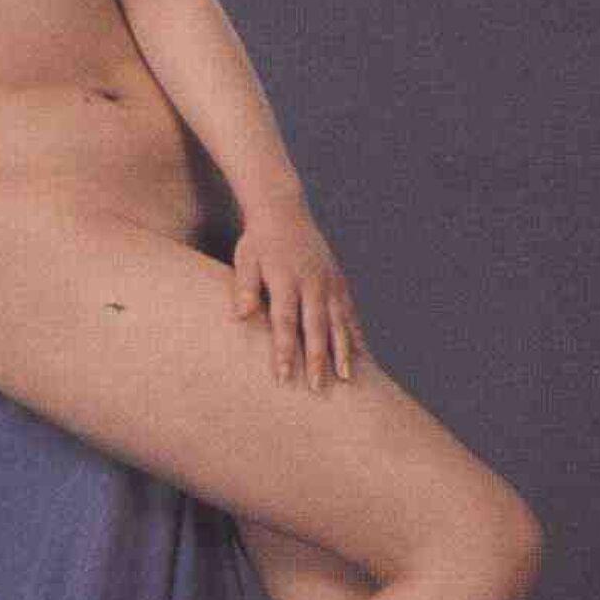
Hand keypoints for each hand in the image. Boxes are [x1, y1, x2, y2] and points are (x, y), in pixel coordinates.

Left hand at [231, 194, 366, 389]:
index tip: (284, 377)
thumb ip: (244, 287)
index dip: (285, 351)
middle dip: (317, 359)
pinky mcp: (339, 282)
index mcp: (286, 279)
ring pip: (338, 322)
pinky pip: (349, 313)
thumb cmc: (258, 241)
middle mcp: (312, 282)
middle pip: (316, 326)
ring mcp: (329, 282)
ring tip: (346, 379)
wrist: (284, 211)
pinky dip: (355, 335)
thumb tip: (240, 315)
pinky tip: (360, 357)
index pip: (285, 321)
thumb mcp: (245, 259)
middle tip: (318, 388)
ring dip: (343, 351)